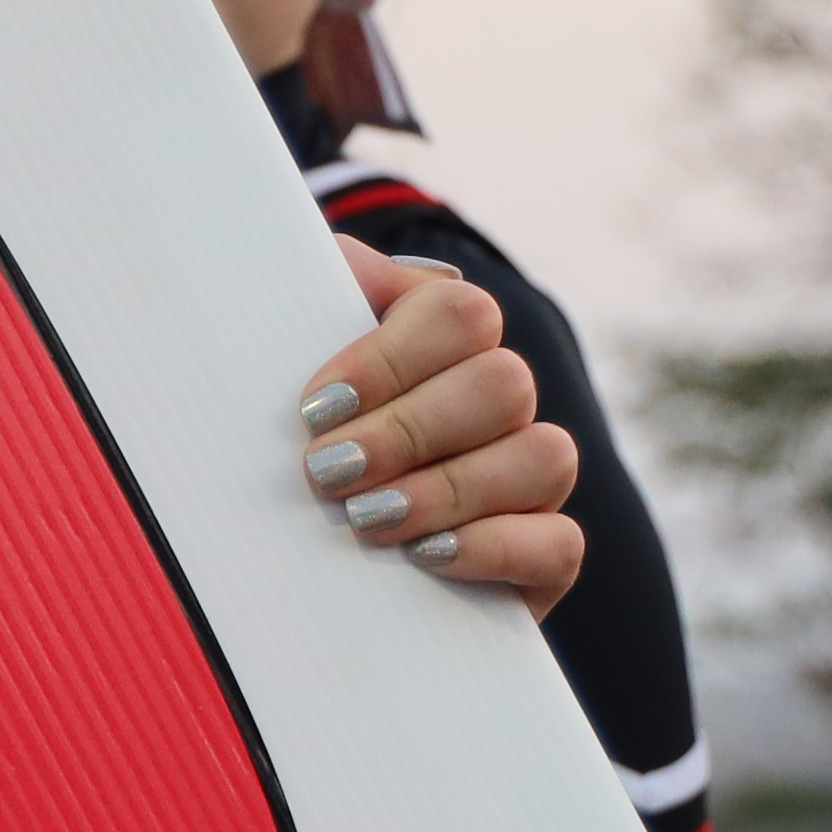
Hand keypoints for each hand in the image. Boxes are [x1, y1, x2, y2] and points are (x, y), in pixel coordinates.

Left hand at [300, 237, 585, 616]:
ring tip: (365, 521)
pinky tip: (424, 557)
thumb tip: (344, 273)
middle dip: (408, 432)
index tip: (313, 410)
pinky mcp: (541, 558)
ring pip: (545, 456)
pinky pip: (559, 544)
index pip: (461, 315)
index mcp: (447, 338)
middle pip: (504, 384)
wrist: (272, 557)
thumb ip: (310, 294)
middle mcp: (500, 400)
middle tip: (326, 474)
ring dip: (447, 489)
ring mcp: (530, 479)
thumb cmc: (275, 440)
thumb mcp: (273, 359)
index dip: (390, 360)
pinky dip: (494, 548)